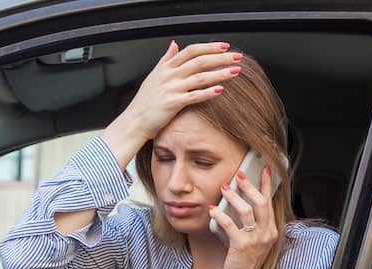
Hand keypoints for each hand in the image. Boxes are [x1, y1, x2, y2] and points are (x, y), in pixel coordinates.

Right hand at [101, 41, 242, 164]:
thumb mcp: (153, 75)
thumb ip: (166, 59)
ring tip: (236, 71)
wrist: (134, 122)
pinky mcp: (173, 104)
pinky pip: (194, 96)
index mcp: (166, 67)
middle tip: (237, 57)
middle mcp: (169, 75)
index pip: (191, 51)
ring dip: (220, 73)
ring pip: (200, 77)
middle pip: (199, 61)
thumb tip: (174, 44)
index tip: (225, 46)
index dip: (209, 47)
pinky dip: (208, 92)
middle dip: (220, 58)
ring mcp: (171, 89)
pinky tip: (221, 90)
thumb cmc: (145, 102)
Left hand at [211, 166, 278, 268]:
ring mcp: (256, 240)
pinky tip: (213, 209)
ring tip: (224, 188)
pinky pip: (230, 225)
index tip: (264, 170)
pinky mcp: (242, 246)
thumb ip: (254, 222)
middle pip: (261, 203)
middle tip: (239, 175)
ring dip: (234, 197)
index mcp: (271, 230)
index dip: (267, 185)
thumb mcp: (255, 239)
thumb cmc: (245, 259)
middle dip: (250, 186)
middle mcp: (267, 234)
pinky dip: (220, 215)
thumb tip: (243, 200)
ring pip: (247, 211)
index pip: (270, 202)